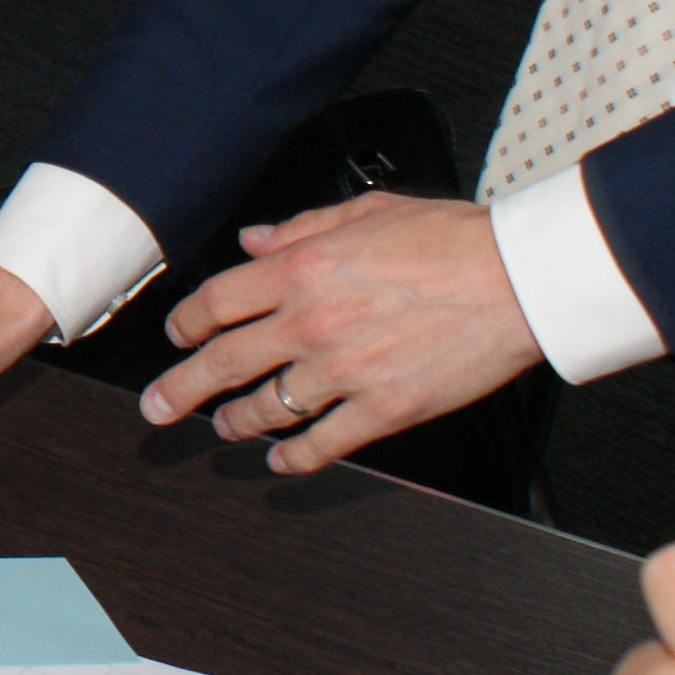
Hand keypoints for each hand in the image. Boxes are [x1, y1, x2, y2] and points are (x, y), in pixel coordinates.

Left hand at [137, 193, 542, 472]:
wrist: (517, 280)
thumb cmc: (451, 240)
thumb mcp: (365, 213)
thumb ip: (299, 229)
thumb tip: (252, 241)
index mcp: (301, 268)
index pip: (216, 302)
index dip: (186, 324)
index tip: (177, 338)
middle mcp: (310, 322)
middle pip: (223, 363)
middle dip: (180, 390)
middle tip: (157, 408)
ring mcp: (344, 370)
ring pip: (266, 407)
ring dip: (236, 422)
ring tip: (222, 428)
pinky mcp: (382, 409)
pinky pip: (323, 442)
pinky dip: (295, 457)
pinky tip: (281, 461)